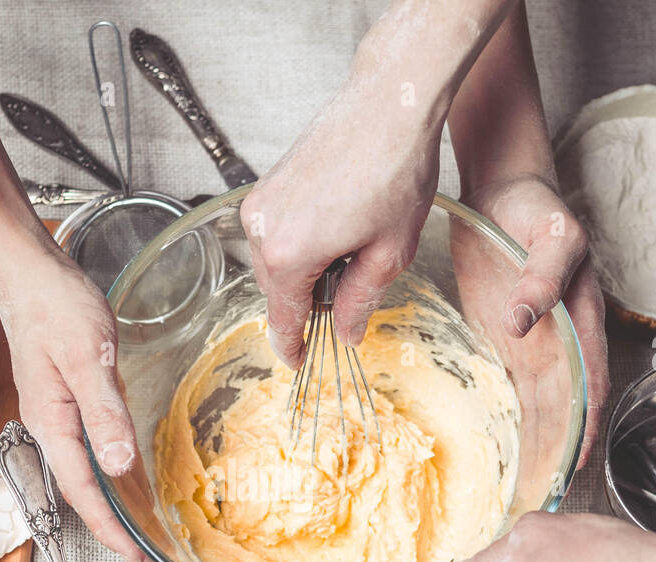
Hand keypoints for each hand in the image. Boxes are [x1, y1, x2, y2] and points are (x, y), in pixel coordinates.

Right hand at [0, 232, 163, 561]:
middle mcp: (49, 427)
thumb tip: (118, 466)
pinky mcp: (65, 400)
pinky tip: (128, 476)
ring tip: (143, 529)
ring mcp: (56, 415)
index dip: (111, 529)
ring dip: (112, 505)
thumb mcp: (87, 358)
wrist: (29, 269)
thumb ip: (104, 413)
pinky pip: (87, 450)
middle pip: (81, 493)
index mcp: (51, 424)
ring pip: (84, 475)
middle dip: (113, 528)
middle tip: (149, 555)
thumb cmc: (55, 305)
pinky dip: (109, 474)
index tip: (138, 557)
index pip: (82, 493)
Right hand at [241, 84, 442, 366]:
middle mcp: (262, 230)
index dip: (294, 347)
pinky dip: (302, 241)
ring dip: (307, 268)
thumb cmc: (394, 171)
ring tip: (353, 246)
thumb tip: (346, 333)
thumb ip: (360, 301)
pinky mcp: (267, 184)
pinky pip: (276, 232)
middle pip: (278, 290)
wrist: (388, 104)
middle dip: (308, 301)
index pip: (284, 319)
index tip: (300, 362)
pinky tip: (339, 225)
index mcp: (289, 256)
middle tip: (348, 295)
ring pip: (276, 261)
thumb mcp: (389, 253)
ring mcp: (261, 203)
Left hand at [466, 174, 608, 463]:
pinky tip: (498, 442)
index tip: (575, 458)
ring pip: (536, 400)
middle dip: (556, 444)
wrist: (501, 188)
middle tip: (542, 487)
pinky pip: (508, 383)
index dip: (585, 421)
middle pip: (563, 402)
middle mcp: (560, 336)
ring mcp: (532, 339)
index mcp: (582, 317)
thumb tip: (525, 322)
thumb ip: (542, 277)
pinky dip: (507, 413)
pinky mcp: (503, 336)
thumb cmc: (535, 205)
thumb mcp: (550, 234)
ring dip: (532, 437)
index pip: (589, 381)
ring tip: (522, 479)